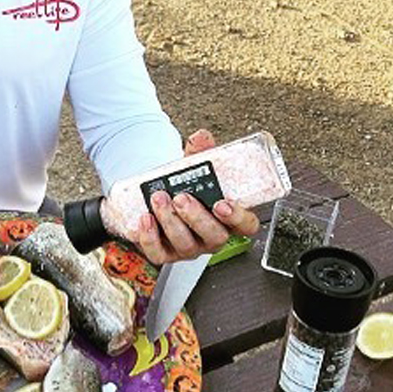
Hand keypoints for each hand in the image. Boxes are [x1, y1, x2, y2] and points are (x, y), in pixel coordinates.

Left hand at [135, 129, 259, 264]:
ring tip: (159, 198)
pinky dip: (150, 237)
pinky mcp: (165, 254)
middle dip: (197, 218)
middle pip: (215, 237)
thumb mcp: (193, 170)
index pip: (246, 226)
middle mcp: (210, 236)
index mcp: (226, 218)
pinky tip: (145, 218)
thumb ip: (199, 153)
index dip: (238, 218)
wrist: (153, 200)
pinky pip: (159, 254)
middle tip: (182, 198)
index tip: (223, 204)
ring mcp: (189, 248)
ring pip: (185, 244)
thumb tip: (201, 137)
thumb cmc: (182, 188)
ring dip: (170, 221)